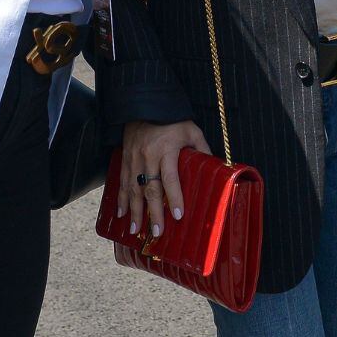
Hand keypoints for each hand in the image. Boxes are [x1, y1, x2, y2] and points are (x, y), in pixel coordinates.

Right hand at [119, 119, 207, 238]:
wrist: (144, 104)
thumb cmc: (172, 119)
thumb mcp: (192, 130)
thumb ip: (202, 149)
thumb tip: (216, 168)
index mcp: (166, 150)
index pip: (170, 178)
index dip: (174, 197)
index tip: (177, 216)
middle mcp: (148, 157)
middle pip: (150, 189)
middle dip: (153, 213)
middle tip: (156, 232)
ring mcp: (134, 158)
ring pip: (133, 189)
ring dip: (134, 211)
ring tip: (134, 230)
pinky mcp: (125, 158)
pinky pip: (122, 182)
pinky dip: (121, 199)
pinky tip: (121, 214)